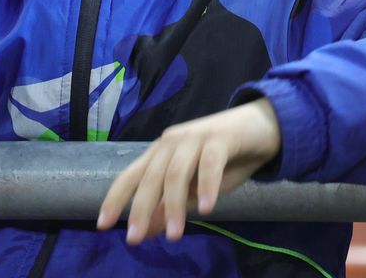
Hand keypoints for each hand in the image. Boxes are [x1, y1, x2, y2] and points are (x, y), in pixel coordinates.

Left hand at [96, 98, 281, 244]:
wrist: (263, 127)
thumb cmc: (226, 160)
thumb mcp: (196, 190)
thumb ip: (171, 206)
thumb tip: (146, 230)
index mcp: (160, 153)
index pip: (130, 175)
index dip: (115, 199)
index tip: (102, 225)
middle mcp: (172, 142)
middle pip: (150, 177)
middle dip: (141, 208)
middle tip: (135, 238)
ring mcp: (195, 137)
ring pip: (177, 173)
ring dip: (173, 205)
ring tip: (174, 235)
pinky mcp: (220, 138)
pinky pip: (210, 164)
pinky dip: (207, 187)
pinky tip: (207, 209)